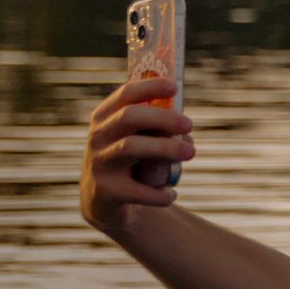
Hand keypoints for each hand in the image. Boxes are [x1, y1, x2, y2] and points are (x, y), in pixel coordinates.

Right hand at [81, 77, 194, 231]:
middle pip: (129, 116)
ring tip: (190, 152)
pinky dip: (159, 193)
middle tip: (189, 124)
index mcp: (104, 117)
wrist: (101, 201)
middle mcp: (98, 136)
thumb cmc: (126, 161)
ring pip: (131, 147)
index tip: (175, 87)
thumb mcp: (132, 138)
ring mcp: (99, 163)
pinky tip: (171, 194)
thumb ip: (153, 129)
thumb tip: (186, 132)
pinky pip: (137, 190)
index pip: (125, 94)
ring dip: (165, 148)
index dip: (150, 87)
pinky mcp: (105, 191)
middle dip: (162, 117)